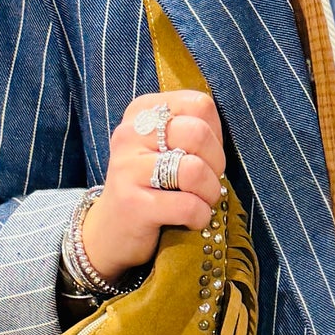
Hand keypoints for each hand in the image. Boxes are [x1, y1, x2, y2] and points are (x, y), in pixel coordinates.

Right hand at [81, 90, 225, 279]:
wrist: (110, 230)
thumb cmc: (151, 185)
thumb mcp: (165, 147)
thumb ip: (192, 129)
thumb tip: (224, 136)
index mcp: (142, 111)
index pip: (199, 105)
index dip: (215, 134)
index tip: (203, 155)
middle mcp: (129, 133)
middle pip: (198, 133)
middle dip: (216, 163)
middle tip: (206, 182)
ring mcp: (127, 168)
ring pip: (194, 170)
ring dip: (210, 193)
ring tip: (200, 201)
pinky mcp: (132, 204)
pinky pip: (188, 206)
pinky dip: (200, 217)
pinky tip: (190, 220)